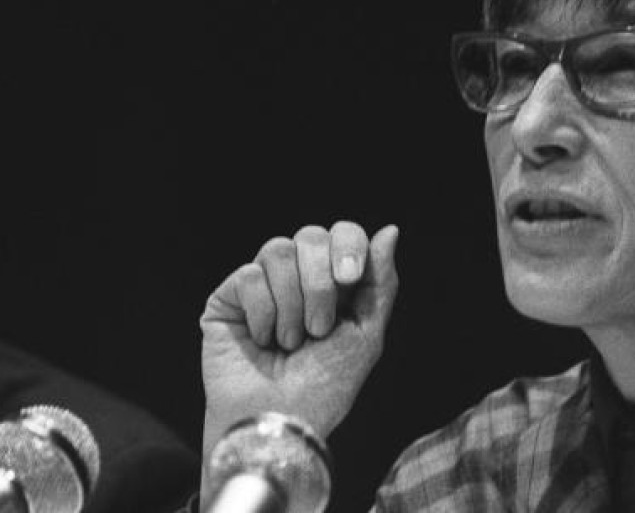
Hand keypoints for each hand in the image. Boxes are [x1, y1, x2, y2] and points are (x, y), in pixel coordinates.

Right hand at [199, 222, 398, 459]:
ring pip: (278, 250)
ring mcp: (261, 285)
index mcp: (334, 280)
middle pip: (311, 235)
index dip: (348, 246)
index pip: (343, 232)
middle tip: (319, 327)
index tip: (349, 279)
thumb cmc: (326, 385)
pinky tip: (263, 340)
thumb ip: (380, 281)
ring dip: (292, 303)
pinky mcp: (227, 298)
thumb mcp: (367, 334)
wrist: (282, 420)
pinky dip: (263, 313)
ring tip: (291, 342)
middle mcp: (297, 276)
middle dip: (320, 283)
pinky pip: (248, 276)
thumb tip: (390, 231)